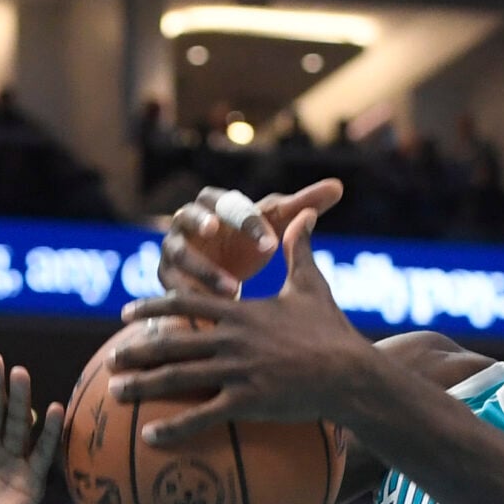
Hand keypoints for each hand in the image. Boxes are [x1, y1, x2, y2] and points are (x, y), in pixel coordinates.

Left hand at [112, 208, 373, 447]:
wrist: (351, 371)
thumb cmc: (332, 331)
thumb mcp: (312, 285)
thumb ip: (299, 251)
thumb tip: (304, 216)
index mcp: (240, 312)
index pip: (186, 303)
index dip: (153, 306)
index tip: (128, 312)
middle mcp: (231, 339)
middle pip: (171, 342)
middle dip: (136, 351)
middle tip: (110, 359)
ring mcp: (237, 370)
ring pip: (178, 377)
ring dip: (142, 386)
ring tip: (115, 393)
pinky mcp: (247, 401)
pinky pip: (202, 417)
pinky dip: (173, 428)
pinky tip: (149, 437)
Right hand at [157, 179, 345, 296]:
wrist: (221, 274)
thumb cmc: (250, 241)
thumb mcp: (275, 225)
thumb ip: (303, 206)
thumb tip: (338, 186)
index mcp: (216, 203)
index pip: (227, 202)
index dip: (246, 220)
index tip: (272, 244)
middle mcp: (187, 221)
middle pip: (189, 217)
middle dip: (202, 225)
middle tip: (216, 233)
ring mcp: (173, 249)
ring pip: (179, 256)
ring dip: (203, 271)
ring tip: (234, 291)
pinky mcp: (165, 278)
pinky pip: (171, 287)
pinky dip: (189, 300)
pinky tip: (213, 317)